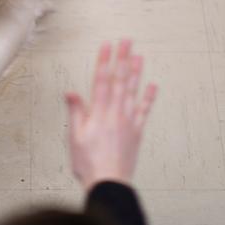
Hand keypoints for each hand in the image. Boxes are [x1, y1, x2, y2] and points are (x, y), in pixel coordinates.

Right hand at [65, 40, 157, 189]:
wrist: (110, 182)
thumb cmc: (89, 163)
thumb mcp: (75, 137)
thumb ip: (76, 112)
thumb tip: (71, 92)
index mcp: (98, 113)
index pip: (101, 80)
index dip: (104, 61)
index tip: (107, 45)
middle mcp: (115, 113)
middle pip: (119, 80)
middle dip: (122, 58)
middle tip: (127, 41)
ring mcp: (128, 121)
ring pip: (133, 91)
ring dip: (136, 72)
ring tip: (139, 56)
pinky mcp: (137, 132)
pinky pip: (144, 111)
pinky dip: (148, 97)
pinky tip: (153, 85)